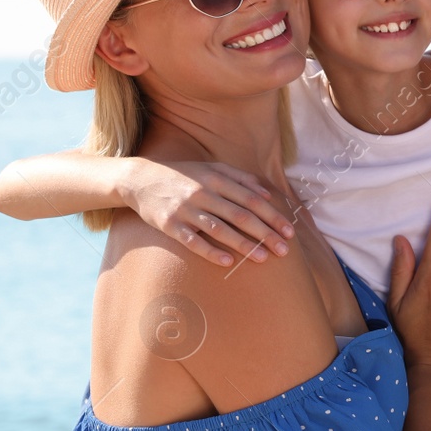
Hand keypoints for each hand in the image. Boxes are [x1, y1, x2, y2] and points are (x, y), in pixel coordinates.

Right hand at [123, 158, 293, 265]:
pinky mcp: (169, 225)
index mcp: (217, 179)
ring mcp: (185, 209)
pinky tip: (228, 262)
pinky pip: (192, 240)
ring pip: (219, 229)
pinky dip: (210, 251)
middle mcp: (203, 193)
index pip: (252, 200)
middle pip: (240, 215)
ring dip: (243, 244)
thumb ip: (240, 178)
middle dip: (265, 233)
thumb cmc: (184, 176)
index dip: (273, 216)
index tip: (289, 232)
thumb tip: (267, 194)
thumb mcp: (212, 168)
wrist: (140, 179)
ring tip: (263, 258)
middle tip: (284, 250)